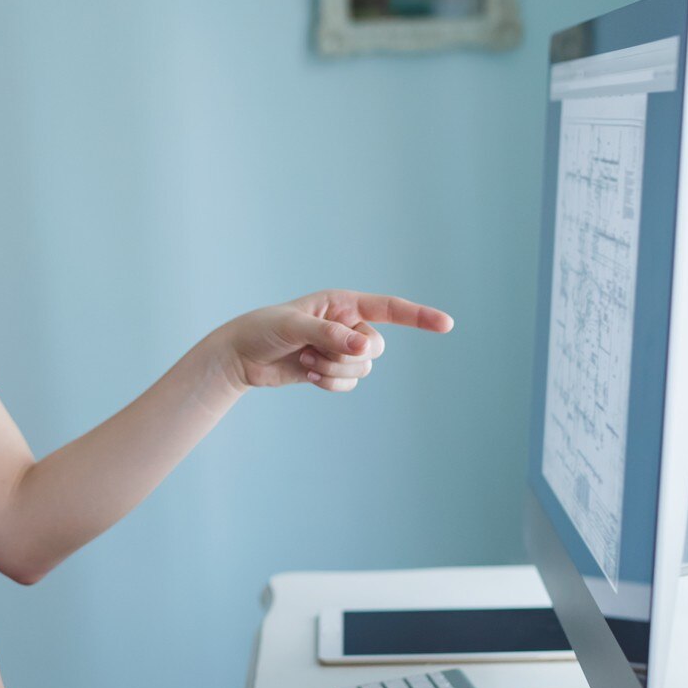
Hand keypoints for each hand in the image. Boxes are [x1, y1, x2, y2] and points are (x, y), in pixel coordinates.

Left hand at [214, 290, 453, 394]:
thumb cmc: (264, 329)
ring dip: (336, 371)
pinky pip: (350, 383)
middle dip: (349, 356)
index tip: (447, 325)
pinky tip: (308, 374)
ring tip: (307, 361)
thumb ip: (330, 335)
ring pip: (363, 369)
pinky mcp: (332, 370)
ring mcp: (341, 349)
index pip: (390, 308)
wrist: (241, 355)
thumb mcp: (295, 327)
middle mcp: (348, 325)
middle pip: (376, 348)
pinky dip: (331, 383)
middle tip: (316, 350)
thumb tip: (364, 348)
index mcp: (343, 303)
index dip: (419, 317)